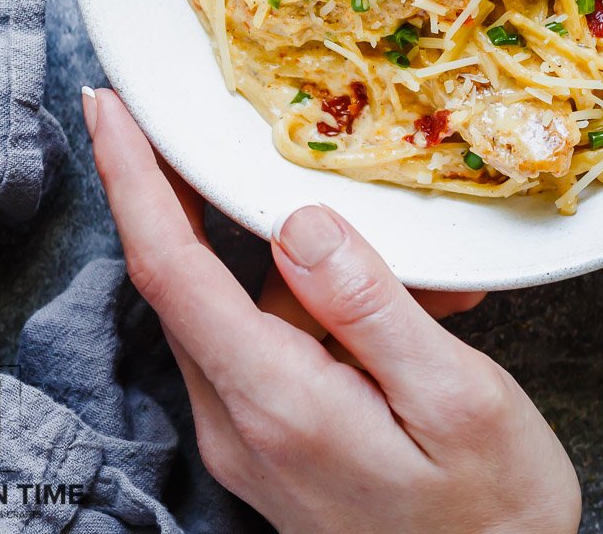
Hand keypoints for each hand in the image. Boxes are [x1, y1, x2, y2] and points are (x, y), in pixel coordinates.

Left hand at [82, 87, 581, 533]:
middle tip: (223, 129)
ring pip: (251, 305)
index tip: (109, 109)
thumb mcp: (457, 398)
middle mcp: (240, 419)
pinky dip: (331, 311)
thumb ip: (370, 306)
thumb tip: (297, 222)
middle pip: (193, 277)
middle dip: (208, 197)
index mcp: (275, 401)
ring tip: (429, 291)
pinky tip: (412, 321)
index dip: (132, 180)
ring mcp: (252, 434)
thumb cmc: (493, 512)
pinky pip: (279, 341)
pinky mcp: (274, 440)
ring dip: (320, 273)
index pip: (171, 271)